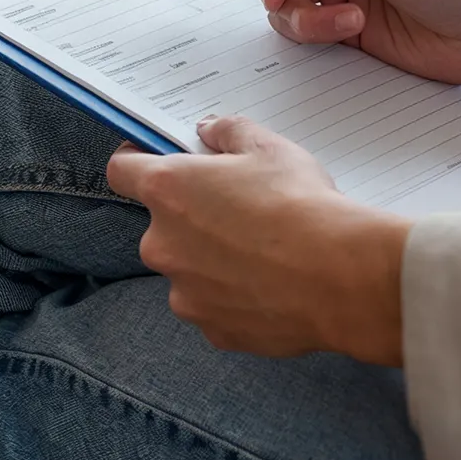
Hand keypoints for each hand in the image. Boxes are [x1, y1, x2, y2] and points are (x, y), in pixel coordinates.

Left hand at [105, 116, 411, 365]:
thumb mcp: (269, 147)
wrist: (338, 277)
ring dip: (211, 262)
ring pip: (188, 270)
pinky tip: (272, 286)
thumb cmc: (301, 204)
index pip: (122, 171)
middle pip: (162, 226)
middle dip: (191, 220)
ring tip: (263, 255)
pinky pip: (215, 306)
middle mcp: (161, 244)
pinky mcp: (211, 328)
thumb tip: (208, 131)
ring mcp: (184, 292)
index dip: (137, 163)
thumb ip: (228, 132)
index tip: (158, 162)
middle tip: (238, 213)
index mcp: (168, 190)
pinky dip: (234, 297)